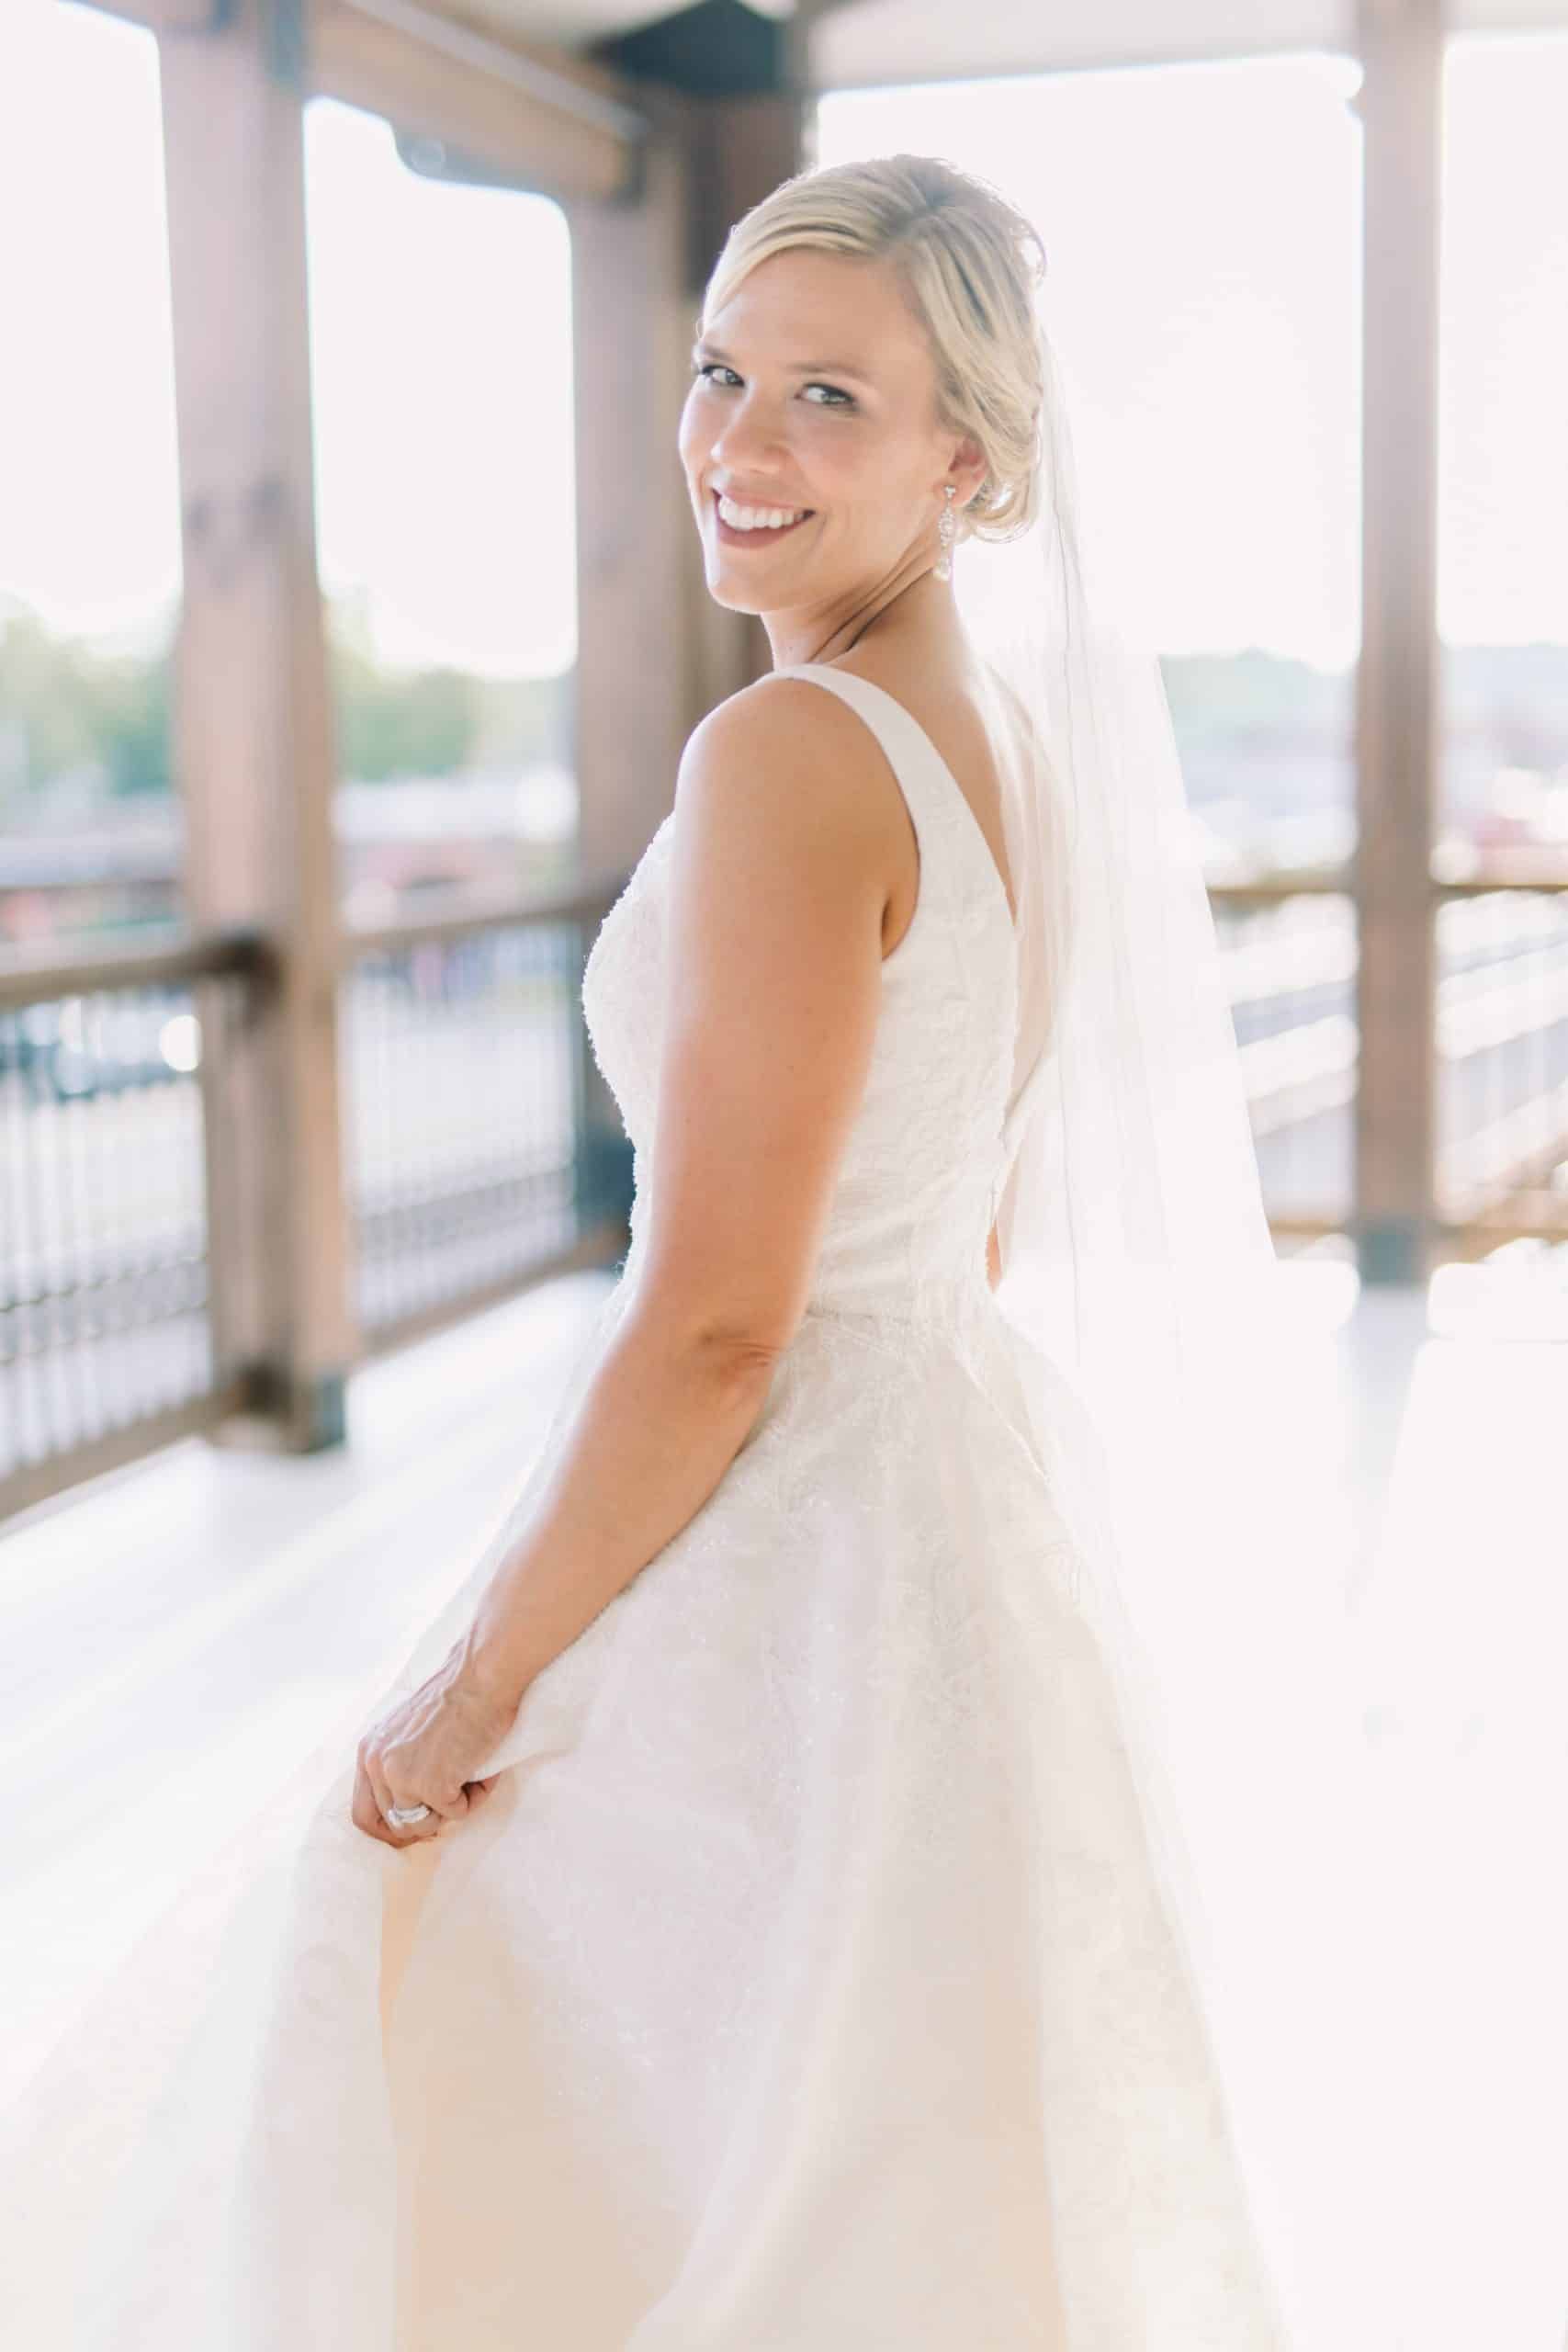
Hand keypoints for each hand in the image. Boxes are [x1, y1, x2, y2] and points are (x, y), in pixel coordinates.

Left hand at [350, 1637, 519, 1848]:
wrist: (480, 1679)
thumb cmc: (456, 1699)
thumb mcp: (406, 1731)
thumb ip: (397, 1763)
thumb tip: (410, 1809)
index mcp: (368, 1751)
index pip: (363, 1813)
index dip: (389, 1829)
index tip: (416, 1827)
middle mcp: (376, 1765)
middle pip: (394, 1825)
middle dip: (426, 1821)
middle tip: (453, 1801)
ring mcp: (401, 1777)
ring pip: (424, 1824)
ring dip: (452, 1808)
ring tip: (470, 1777)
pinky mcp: (431, 1785)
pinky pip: (456, 1814)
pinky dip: (474, 1798)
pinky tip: (481, 1770)